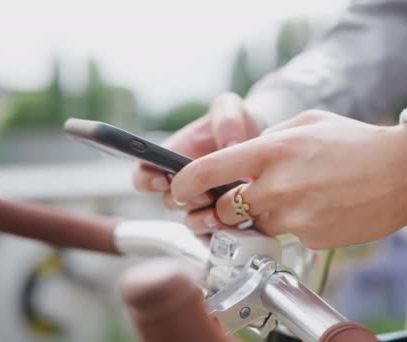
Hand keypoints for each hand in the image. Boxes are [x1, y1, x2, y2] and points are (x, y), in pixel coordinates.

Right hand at [132, 93, 261, 232]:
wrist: (263, 139)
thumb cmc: (238, 121)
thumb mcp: (231, 108)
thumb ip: (226, 119)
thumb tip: (230, 146)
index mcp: (173, 156)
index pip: (143, 174)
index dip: (146, 181)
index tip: (163, 180)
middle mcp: (183, 182)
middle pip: (169, 201)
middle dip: (183, 200)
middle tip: (204, 194)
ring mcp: (202, 201)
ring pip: (190, 220)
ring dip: (201, 218)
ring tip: (219, 213)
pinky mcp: (223, 215)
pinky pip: (213, 231)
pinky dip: (221, 228)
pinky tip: (235, 222)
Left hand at [170, 110, 406, 248]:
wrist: (404, 171)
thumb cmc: (355, 142)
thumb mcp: (306, 123)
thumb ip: (268, 139)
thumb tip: (241, 157)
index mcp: (272, 151)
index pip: (209, 171)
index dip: (185, 184)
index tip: (179, 191)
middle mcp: (279, 186)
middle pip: (223, 211)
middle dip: (222, 209)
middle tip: (234, 201)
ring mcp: (296, 217)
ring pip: (254, 227)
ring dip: (261, 217)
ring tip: (294, 197)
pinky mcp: (313, 239)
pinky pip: (287, 236)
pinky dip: (294, 226)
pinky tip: (319, 208)